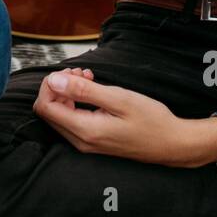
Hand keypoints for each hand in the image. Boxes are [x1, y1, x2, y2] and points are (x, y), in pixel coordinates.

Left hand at [34, 66, 214, 166]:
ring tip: (90, 79)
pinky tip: (94, 91)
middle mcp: (81, 141)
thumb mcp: (119, 98)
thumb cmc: (151, 121)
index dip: (51, 84)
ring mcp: (86, 144)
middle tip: (82, 73)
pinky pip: (73, 120)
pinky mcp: (93, 142)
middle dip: (59, 87)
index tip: (71, 72)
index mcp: (85, 130)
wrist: (172, 143)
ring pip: (60, 115)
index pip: (45, 107)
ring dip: (68, 93)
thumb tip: (54, 81)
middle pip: (49, 111)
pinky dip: (77, 102)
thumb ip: (83, 90)